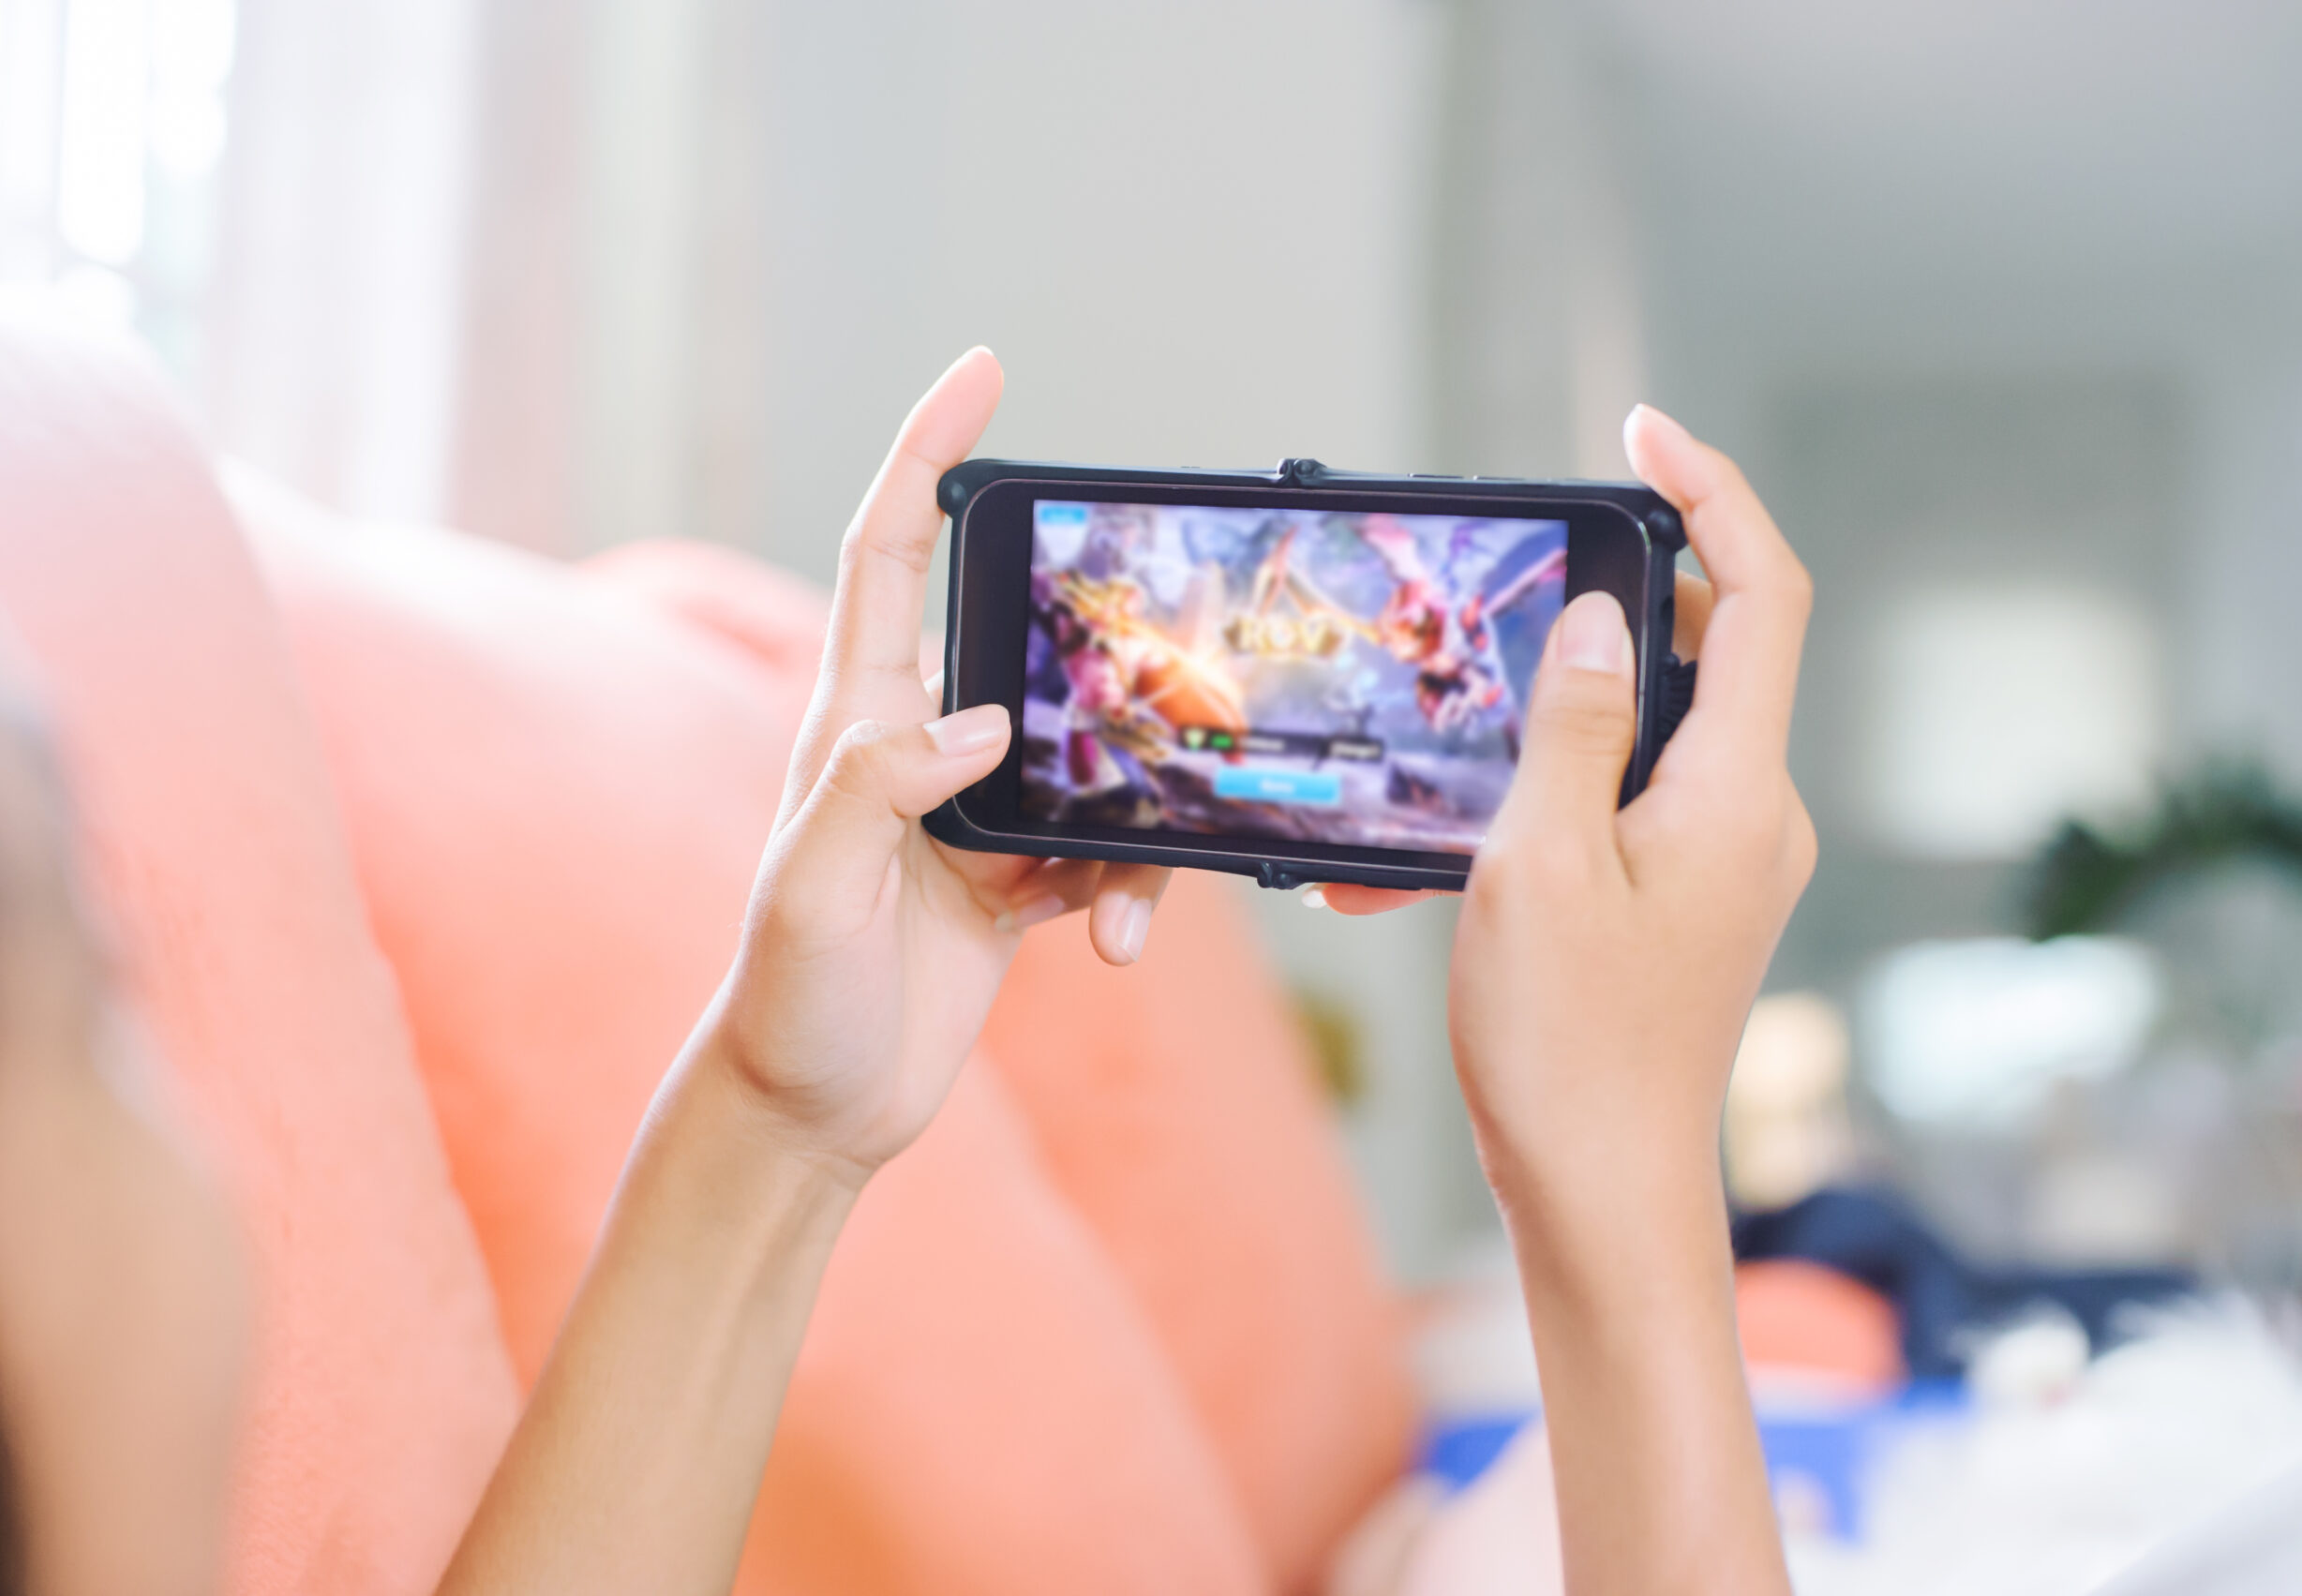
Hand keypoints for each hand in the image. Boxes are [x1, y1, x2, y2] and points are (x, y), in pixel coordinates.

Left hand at [698, 349, 1170, 1184]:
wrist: (811, 1114)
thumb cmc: (787, 1001)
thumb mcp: (816, 893)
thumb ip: (882, 790)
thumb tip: (985, 718)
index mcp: (854, 722)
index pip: (886, 553)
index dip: (926, 455)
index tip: (981, 374)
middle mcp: (918, 750)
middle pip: (1021, 636)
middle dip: (1098, 635)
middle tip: (1163, 642)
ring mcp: (973, 813)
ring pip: (1091, 751)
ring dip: (1133, 809)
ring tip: (1118, 907)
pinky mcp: (1017, 881)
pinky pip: (1106, 847)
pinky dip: (1130, 890)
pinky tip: (1117, 951)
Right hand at [1450, 402, 1815, 1196]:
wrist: (1602, 1199)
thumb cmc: (1567, 1050)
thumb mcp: (1538, 864)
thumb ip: (1571, 723)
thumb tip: (1598, 616)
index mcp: (1737, 789)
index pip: (1763, 591)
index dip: (1713, 491)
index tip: (1641, 430)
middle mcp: (1754, 813)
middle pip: (1704, 648)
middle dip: (1598, 610)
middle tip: (1504, 602)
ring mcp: (1726, 860)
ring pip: (1645, 732)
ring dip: (1542, 729)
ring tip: (1439, 776)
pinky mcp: (1688, 900)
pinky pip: (1622, 806)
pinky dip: (1541, 805)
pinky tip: (1438, 863)